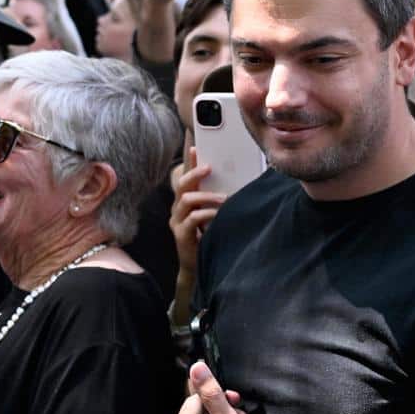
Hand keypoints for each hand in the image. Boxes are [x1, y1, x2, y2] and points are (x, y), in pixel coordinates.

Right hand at [170, 149, 223, 277]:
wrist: (200, 266)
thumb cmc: (210, 239)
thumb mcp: (215, 216)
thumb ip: (219, 202)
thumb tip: (237, 185)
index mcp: (186, 202)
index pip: (187, 177)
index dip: (190, 162)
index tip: (196, 147)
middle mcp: (178, 209)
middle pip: (182, 184)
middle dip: (195, 173)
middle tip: (209, 168)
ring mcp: (177, 221)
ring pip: (186, 200)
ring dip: (207, 196)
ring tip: (224, 198)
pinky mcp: (180, 234)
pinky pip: (192, 219)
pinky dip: (206, 214)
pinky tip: (218, 215)